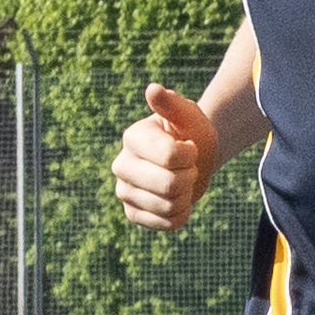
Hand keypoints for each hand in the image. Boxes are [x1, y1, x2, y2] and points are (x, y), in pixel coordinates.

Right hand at [113, 85, 214, 232]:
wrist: (193, 157)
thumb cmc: (190, 132)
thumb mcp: (187, 115)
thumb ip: (172, 104)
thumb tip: (153, 90)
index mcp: (132, 137)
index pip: (171, 156)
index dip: (191, 154)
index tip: (189, 146)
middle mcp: (121, 165)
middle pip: (169, 185)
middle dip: (190, 176)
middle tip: (188, 167)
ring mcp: (124, 191)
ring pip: (169, 206)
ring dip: (187, 195)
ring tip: (182, 181)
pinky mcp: (132, 213)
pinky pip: (166, 224)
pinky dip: (181, 214)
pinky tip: (178, 199)